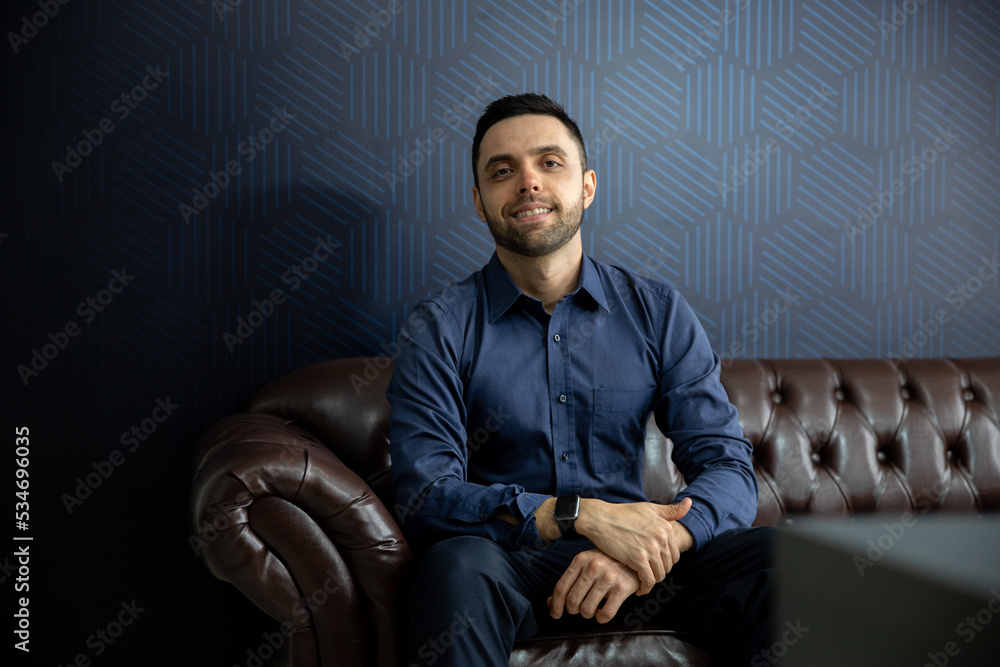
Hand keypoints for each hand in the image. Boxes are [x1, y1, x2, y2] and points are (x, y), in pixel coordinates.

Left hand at [547, 549, 639, 623]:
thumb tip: (549, 602)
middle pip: (572, 601)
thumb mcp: (586, 564)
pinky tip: (602, 612)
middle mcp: (593, 567)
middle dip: (573, 610)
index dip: (555, 604)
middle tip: (578, 610)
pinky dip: (601, 618)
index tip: (555, 614)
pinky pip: (605, 614)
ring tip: (592, 610)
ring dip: (587, 614)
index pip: (561, 588)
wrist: (636, 557)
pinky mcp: (622, 588)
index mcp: (581, 559)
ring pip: (587, 609)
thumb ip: (570, 581)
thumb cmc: (607, 562)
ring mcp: (608, 577)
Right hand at [575, 497, 693, 594]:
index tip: (653, 565)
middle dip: (658, 572)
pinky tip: (638, 588)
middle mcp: (661, 537)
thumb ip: (671, 510)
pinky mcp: (638, 558)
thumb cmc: (623, 514)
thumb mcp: (649, 508)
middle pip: (667, 566)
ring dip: (651, 581)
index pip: (674, 555)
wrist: (601, 519)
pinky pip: (648, 580)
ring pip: (659, 575)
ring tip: (642, 581)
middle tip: (646, 574)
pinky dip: (644, 588)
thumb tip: (690, 503)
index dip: (665, 563)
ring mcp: (650, 548)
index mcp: (666, 527)